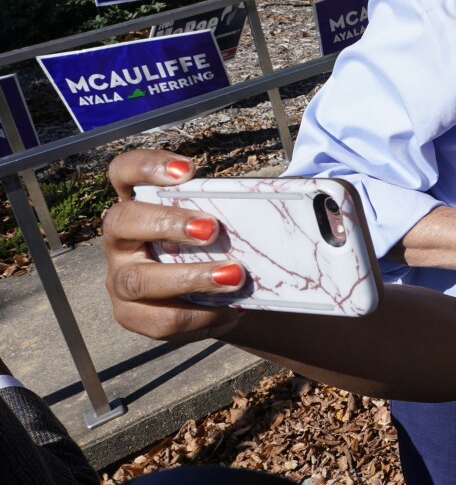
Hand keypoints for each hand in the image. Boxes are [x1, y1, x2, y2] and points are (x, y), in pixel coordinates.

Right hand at [103, 150, 244, 342]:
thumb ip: (243, 205)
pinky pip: (162, 318)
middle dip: (167, 223)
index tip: (187, 171)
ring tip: (233, 275)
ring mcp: (120, 278)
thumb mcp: (227, 222)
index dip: (146, 165)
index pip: (124, 172)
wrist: (221, 299)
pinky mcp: (132, 315)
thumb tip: (305, 194)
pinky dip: (202, 315)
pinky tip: (230, 310)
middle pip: (121, 222)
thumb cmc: (221, 247)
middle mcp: (121, 239)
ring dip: (190, 277)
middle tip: (211, 229)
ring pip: (139, 279)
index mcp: (140, 204)